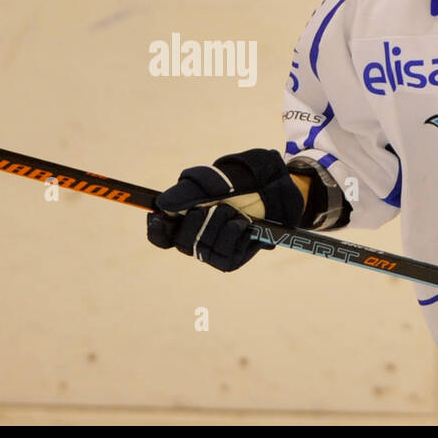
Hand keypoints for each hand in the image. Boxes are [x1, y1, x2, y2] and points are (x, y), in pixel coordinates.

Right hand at [145, 148, 304, 271]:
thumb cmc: (246, 179)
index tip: (158, 217)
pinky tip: (244, 225)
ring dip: (219, 226)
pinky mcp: (233, 259)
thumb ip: (190, 191)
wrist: (281, 187)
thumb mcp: (217, 178)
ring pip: (203, 250)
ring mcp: (215, 249)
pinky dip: (233, 236)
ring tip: (234, 211)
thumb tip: (162, 204)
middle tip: (215, 205)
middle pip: (181, 243)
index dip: (156, 230)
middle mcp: (198, 235)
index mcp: (186, 215)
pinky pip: (225, 257)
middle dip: (197, 222)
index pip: (161, 235)